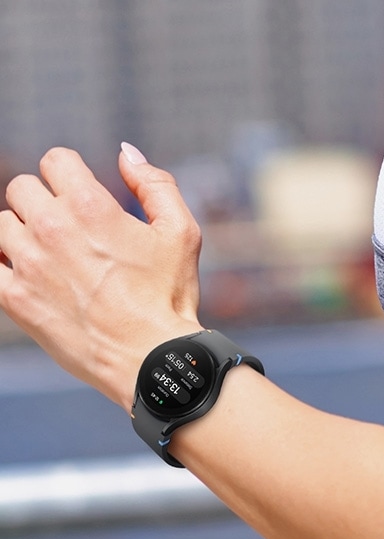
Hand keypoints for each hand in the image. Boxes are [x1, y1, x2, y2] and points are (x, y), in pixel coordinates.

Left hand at [0, 145, 203, 410]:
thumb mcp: (181, 232)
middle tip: (68, 228)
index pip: (55, 160)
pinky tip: (23, 276)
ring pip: (1, 224)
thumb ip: (155, 184)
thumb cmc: (169, 295)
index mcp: (92, 206)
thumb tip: (125, 153)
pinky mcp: (13, 298)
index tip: (81, 195)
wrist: (149, 356)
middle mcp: (53, 228)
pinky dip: (2, 267)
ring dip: (22, 233)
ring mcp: (28, 263)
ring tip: (49, 255)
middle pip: (22, 187)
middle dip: (44, 201)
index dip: (70, 174)